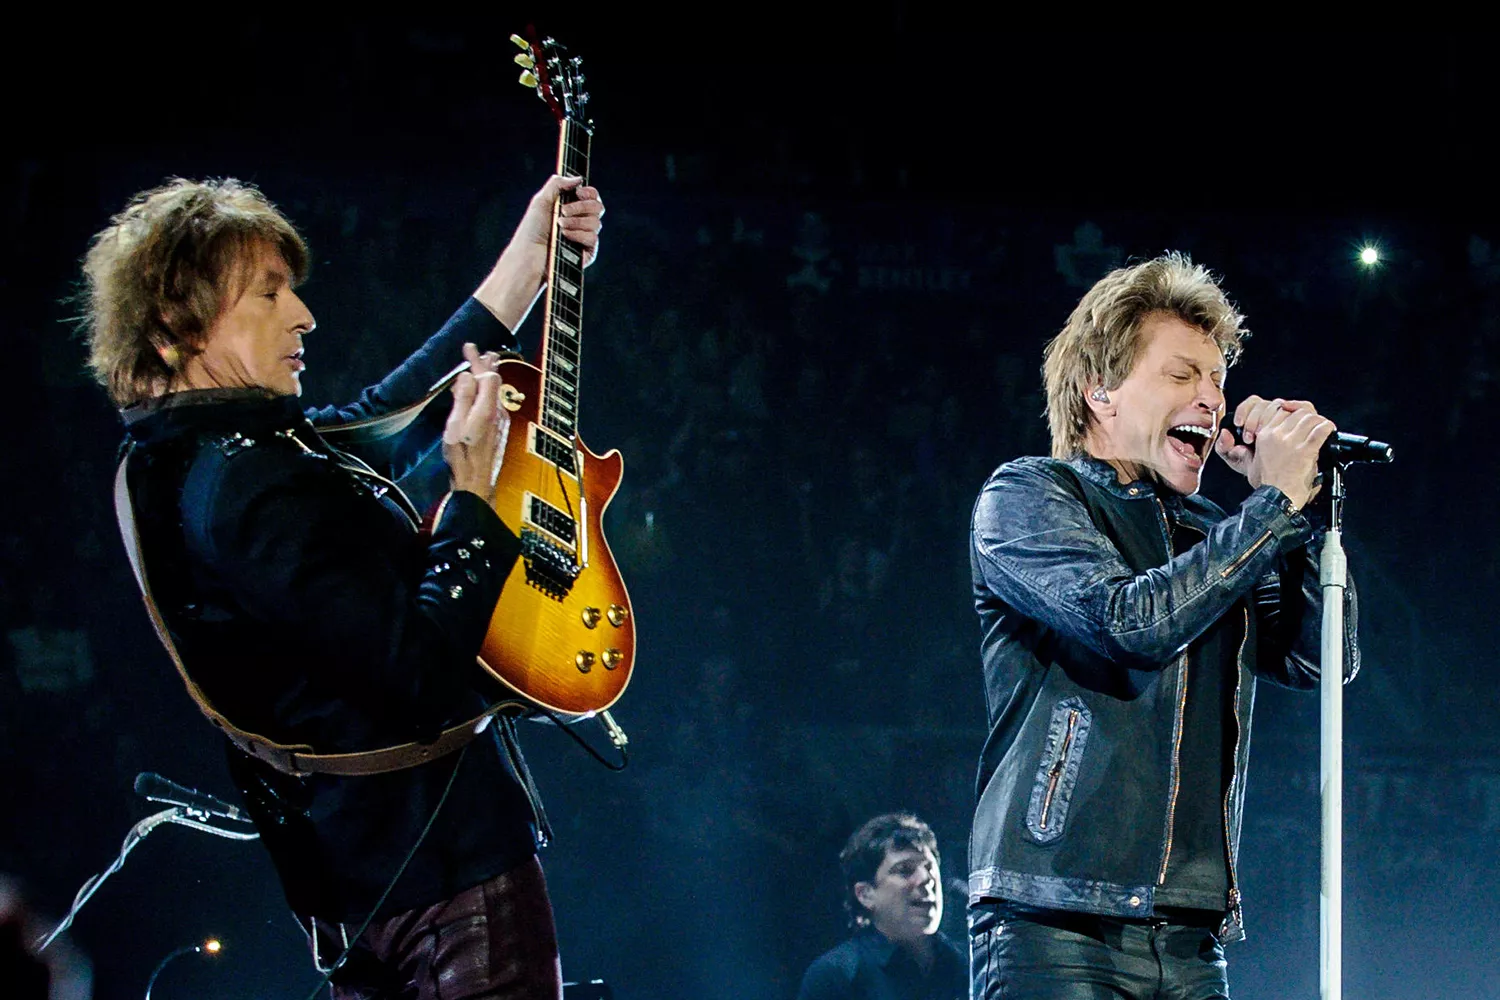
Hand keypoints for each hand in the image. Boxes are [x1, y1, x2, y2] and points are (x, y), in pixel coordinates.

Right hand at [442, 343, 511, 497]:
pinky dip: (488, 391)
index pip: (487, 375)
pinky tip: (483, 394)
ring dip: (489, 377)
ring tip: (485, 365)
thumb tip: (468, 377)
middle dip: (487, 365)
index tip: (469, 347)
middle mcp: (498, 413)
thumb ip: (462, 399)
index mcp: (487, 409)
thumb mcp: (455, 425)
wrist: (477, 484)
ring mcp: (501, 423)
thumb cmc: (462, 457)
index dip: (478, 359)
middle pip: (495, 382)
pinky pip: (495, 403)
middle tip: (482, 352)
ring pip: (496, 393)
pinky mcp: (500, 432)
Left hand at [473, 176, 605, 328]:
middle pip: (598, 207)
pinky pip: (593, 238)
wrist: (530, 254)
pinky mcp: (588, 252)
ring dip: (576, 222)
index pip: (592, 196)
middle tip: (562, 211)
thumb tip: (579, 179)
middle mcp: (581, 221)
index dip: (589, 193)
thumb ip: (558, 184)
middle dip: (580, 207)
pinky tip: (565, 237)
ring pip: (596, 222)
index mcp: (572, 207)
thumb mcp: (541, 201)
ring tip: (559, 227)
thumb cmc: (532, 230)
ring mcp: (585, 237)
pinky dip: (578, 235)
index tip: (578, 193)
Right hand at [1214, 395, 1335, 509]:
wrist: (1277, 499)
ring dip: (1317, 421)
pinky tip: (1329, 430)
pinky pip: (1320, 430)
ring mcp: (1292, 442)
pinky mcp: (1306, 450)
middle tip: (1311, 422)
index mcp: (1264, 436)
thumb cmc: (1266, 485)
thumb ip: (1244, 452)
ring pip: (1309, 417)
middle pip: (1295, 411)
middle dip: (1304, 414)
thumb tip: (1234, 443)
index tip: (1294, 417)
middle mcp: (1276, 435)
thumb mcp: (1248, 464)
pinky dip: (1327, 428)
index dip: (1288, 410)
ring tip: (1321, 426)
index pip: (1278, 408)